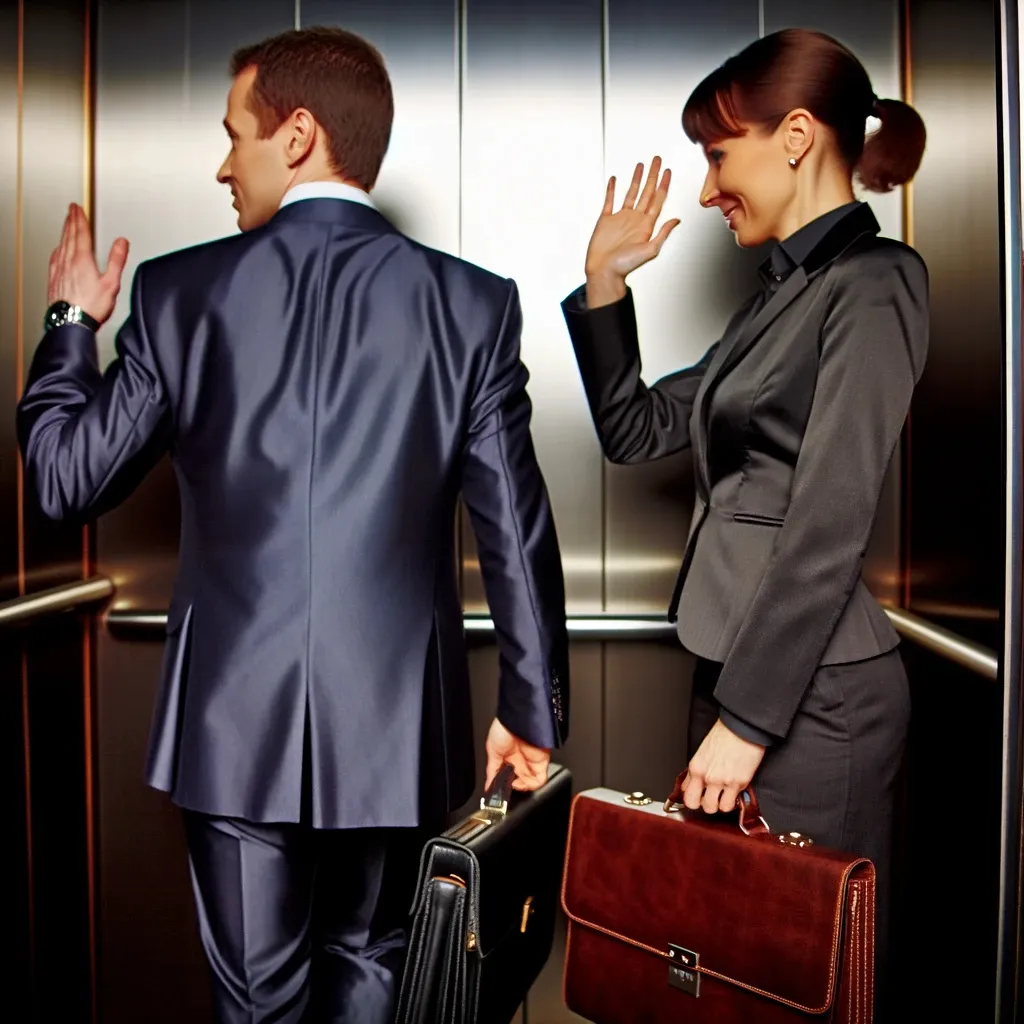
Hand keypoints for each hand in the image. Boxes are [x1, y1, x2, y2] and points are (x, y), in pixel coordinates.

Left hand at [48, 203, 129, 325]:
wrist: (71, 323)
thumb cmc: (91, 307)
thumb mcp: (111, 283)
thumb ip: (117, 260)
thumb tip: (122, 242)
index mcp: (82, 260)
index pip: (81, 233)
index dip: (80, 219)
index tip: (78, 208)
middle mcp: (68, 261)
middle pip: (69, 235)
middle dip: (71, 221)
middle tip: (71, 210)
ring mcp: (59, 270)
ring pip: (61, 244)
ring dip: (64, 232)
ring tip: (66, 224)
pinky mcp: (54, 279)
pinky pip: (54, 258)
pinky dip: (58, 248)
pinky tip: (58, 249)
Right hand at [484, 718, 549, 792]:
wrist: (516, 720)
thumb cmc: (503, 728)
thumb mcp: (491, 750)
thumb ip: (492, 771)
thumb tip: (488, 786)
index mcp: (509, 756)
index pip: (509, 776)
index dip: (505, 784)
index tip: (498, 789)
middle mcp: (521, 759)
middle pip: (521, 781)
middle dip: (513, 787)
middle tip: (506, 787)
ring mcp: (531, 760)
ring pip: (531, 782)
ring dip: (522, 788)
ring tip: (513, 784)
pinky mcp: (540, 760)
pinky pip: (540, 779)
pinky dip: (531, 785)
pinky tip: (521, 782)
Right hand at [584, 157, 680, 290]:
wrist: (604, 272)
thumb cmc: (625, 266)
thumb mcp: (650, 249)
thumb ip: (663, 233)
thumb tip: (677, 220)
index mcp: (646, 225)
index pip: (658, 200)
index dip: (663, 184)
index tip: (667, 171)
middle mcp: (635, 219)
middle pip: (647, 192)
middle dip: (652, 175)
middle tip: (657, 160)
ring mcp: (620, 218)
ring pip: (631, 193)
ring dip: (636, 179)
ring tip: (641, 165)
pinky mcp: (606, 220)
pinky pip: (610, 200)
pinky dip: (612, 189)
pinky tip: (615, 179)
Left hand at [682, 718, 765, 813]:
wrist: (742, 727)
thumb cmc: (724, 735)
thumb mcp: (702, 752)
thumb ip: (695, 771)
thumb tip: (690, 785)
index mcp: (695, 767)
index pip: (686, 795)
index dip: (694, 799)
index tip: (699, 797)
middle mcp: (706, 776)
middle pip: (699, 805)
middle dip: (705, 804)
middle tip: (712, 797)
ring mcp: (722, 781)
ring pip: (716, 808)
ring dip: (720, 804)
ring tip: (725, 796)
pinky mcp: (739, 783)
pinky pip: (732, 804)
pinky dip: (733, 802)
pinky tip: (734, 792)